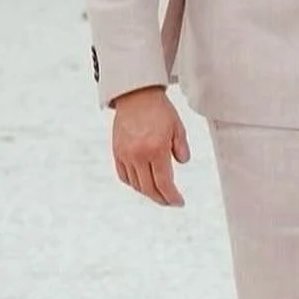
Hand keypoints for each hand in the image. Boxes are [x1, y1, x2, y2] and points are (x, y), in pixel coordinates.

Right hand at [111, 86, 189, 205]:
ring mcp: (125, 155)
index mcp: (156, 149)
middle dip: (161, 199)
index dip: (172, 197)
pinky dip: (134, 183)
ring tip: (159, 193)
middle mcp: (138, 155)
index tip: (179, 202)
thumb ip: (181, 148)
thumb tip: (182, 162)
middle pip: (149, 188)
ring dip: (148, 192)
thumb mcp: (178, 127)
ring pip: (136, 184)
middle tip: (170, 202)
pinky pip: (124, 176)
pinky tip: (143, 183)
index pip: (164, 183)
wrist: (136, 96)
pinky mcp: (117, 152)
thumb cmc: (160, 110)